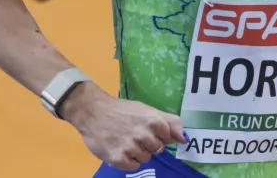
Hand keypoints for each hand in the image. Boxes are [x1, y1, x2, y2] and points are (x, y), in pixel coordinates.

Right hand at [62, 82, 187, 170]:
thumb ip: (169, 122)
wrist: (92, 112)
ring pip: (145, 159)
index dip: (159, 135)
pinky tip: (120, 148)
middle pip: (157, 150)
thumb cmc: (122, 110)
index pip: (168, 139)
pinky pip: (133, 166)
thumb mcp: (147, 110)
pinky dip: (128, 160)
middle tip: (134, 133)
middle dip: (148, 144)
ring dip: (137, 152)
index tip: (147, 129)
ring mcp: (131, 148)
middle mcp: (144, 136)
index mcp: (154, 122)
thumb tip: (184, 139)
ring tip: (125, 140)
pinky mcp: (119, 159)